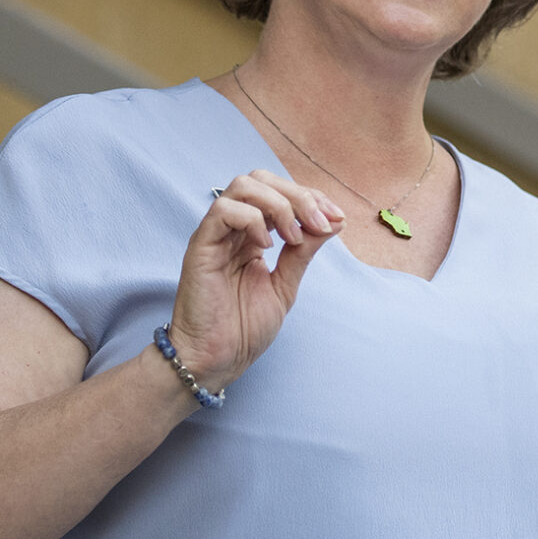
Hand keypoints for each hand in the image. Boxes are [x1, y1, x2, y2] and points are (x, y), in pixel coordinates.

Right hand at [164, 170, 342, 398]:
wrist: (218, 359)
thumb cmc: (244, 327)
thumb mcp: (286, 283)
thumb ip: (304, 250)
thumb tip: (334, 220)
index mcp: (252, 234)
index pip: (280, 192)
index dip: (311, 197)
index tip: (337, 219)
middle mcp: (233, 229)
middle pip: (262, 179)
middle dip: (299, 194)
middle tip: (320, 223)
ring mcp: (215, 234)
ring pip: (243, 185)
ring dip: (279, 204)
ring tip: (294, 237)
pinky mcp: (201, 246)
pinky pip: (224, 211)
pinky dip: (253, 220)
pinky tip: (266, 246)